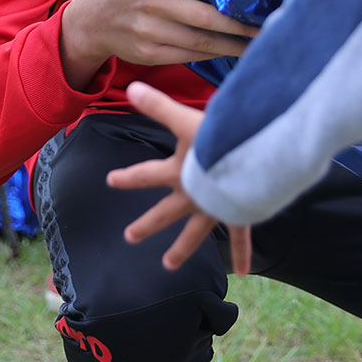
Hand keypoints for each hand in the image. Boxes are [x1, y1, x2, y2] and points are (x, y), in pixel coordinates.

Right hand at [60, 0, 259, 85]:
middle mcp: (151, 2)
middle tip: (266, 18)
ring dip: (232, 42)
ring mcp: (151, 30)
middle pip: (200, 14)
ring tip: (261, 40)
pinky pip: (190, 56)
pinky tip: (237, 51)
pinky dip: (215, 55)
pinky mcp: (152, 53)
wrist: (92, 22)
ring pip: (199, 40)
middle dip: (234, 20)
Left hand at [107, 82, 252, 274]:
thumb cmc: (219, 136)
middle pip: (163, 212)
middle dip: (145, 224)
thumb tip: (130, 89)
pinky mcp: (236, 212)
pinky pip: (239, 236)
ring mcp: (212, 208)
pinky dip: (242, 253)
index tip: (110, 181)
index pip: (145, 174)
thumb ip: (159, 106)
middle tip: (129, 237)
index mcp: (176, 172)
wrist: (251, 156)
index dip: (127, 177)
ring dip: (180, 249)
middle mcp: (190, 194)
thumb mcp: (186, 118)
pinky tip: (243, 272)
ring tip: (168, 264)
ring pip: (193, 233)